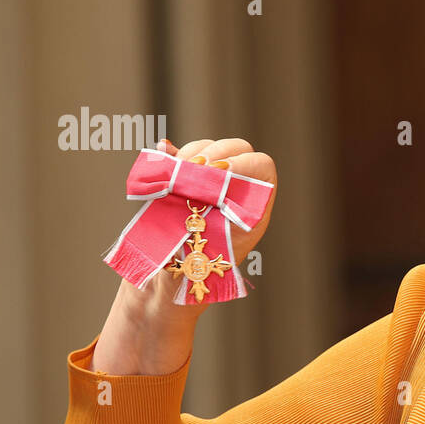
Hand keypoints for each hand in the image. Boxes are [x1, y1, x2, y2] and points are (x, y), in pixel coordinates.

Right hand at [160, 137, 276, 265]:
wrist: (177, 276)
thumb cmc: (201, 266)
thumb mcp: (215, 245)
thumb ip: (212, 214)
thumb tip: (199, 189)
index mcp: (253, 203)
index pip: (261, 165)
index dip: (243, 162)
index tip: (219, 171)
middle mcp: (236, 186)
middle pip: (236, 148)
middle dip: (213, 152)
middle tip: (194, 168)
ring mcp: (210, 179)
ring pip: (207, 147)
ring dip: (189, 154)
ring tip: (176, 173)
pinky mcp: (184, 177)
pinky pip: (180, 154)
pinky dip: (170, 153)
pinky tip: (164, 156)